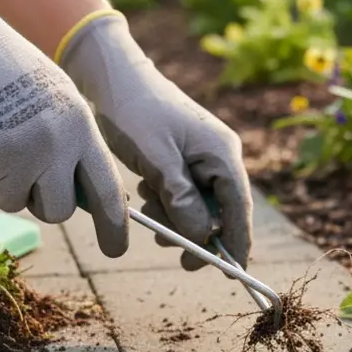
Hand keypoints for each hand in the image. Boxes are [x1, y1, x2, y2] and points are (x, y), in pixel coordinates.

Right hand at [0, 0, 129, 257]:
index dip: (114, 226)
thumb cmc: (7, 70)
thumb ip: (73, 145)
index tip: (116, 250)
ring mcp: (19, 154)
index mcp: (81, 127)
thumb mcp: (57, 100)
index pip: (108, 190)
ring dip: (0, 181)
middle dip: (40, 199)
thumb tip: (85, 197)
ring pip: (13, 202)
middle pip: (58, 211)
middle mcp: (56, 145)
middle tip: (24, 166)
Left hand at [59, 12, 252, 269]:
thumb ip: (181, 199)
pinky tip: (147, 193)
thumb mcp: (157, 159)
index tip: (231, 272)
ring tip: (149, 211)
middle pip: (221, 211)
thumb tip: (202, 235)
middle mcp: (219, 155)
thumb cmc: (135, 113)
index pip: (239, 207)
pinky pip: (185, 192)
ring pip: (200, 205)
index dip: (236, 242)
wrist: (113, 79)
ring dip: (177, 218)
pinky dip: (168, 202)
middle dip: (197, 232)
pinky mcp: (186, 158)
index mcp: (221, 153)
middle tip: (171, 250)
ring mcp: (204, 156)